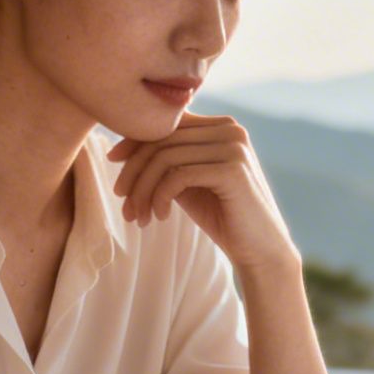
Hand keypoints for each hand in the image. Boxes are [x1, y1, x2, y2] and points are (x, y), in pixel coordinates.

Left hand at [107, 114, 297, 272]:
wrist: (260, 250)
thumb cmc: (222, 216)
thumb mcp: (189, 182)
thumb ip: (168, 160)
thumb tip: (123, 146)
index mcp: (221, 126)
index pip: (168, 123)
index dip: (135, 140)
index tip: (113, 162)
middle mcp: (230, 129)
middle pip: (162, 140)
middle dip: (134, 172)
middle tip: (124, 203)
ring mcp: (233, 147)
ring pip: (165, 158)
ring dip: (143, 190)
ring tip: (139, 216)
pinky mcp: (232, 170)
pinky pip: (178, 176)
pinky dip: (159, 197)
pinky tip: (159, 216)